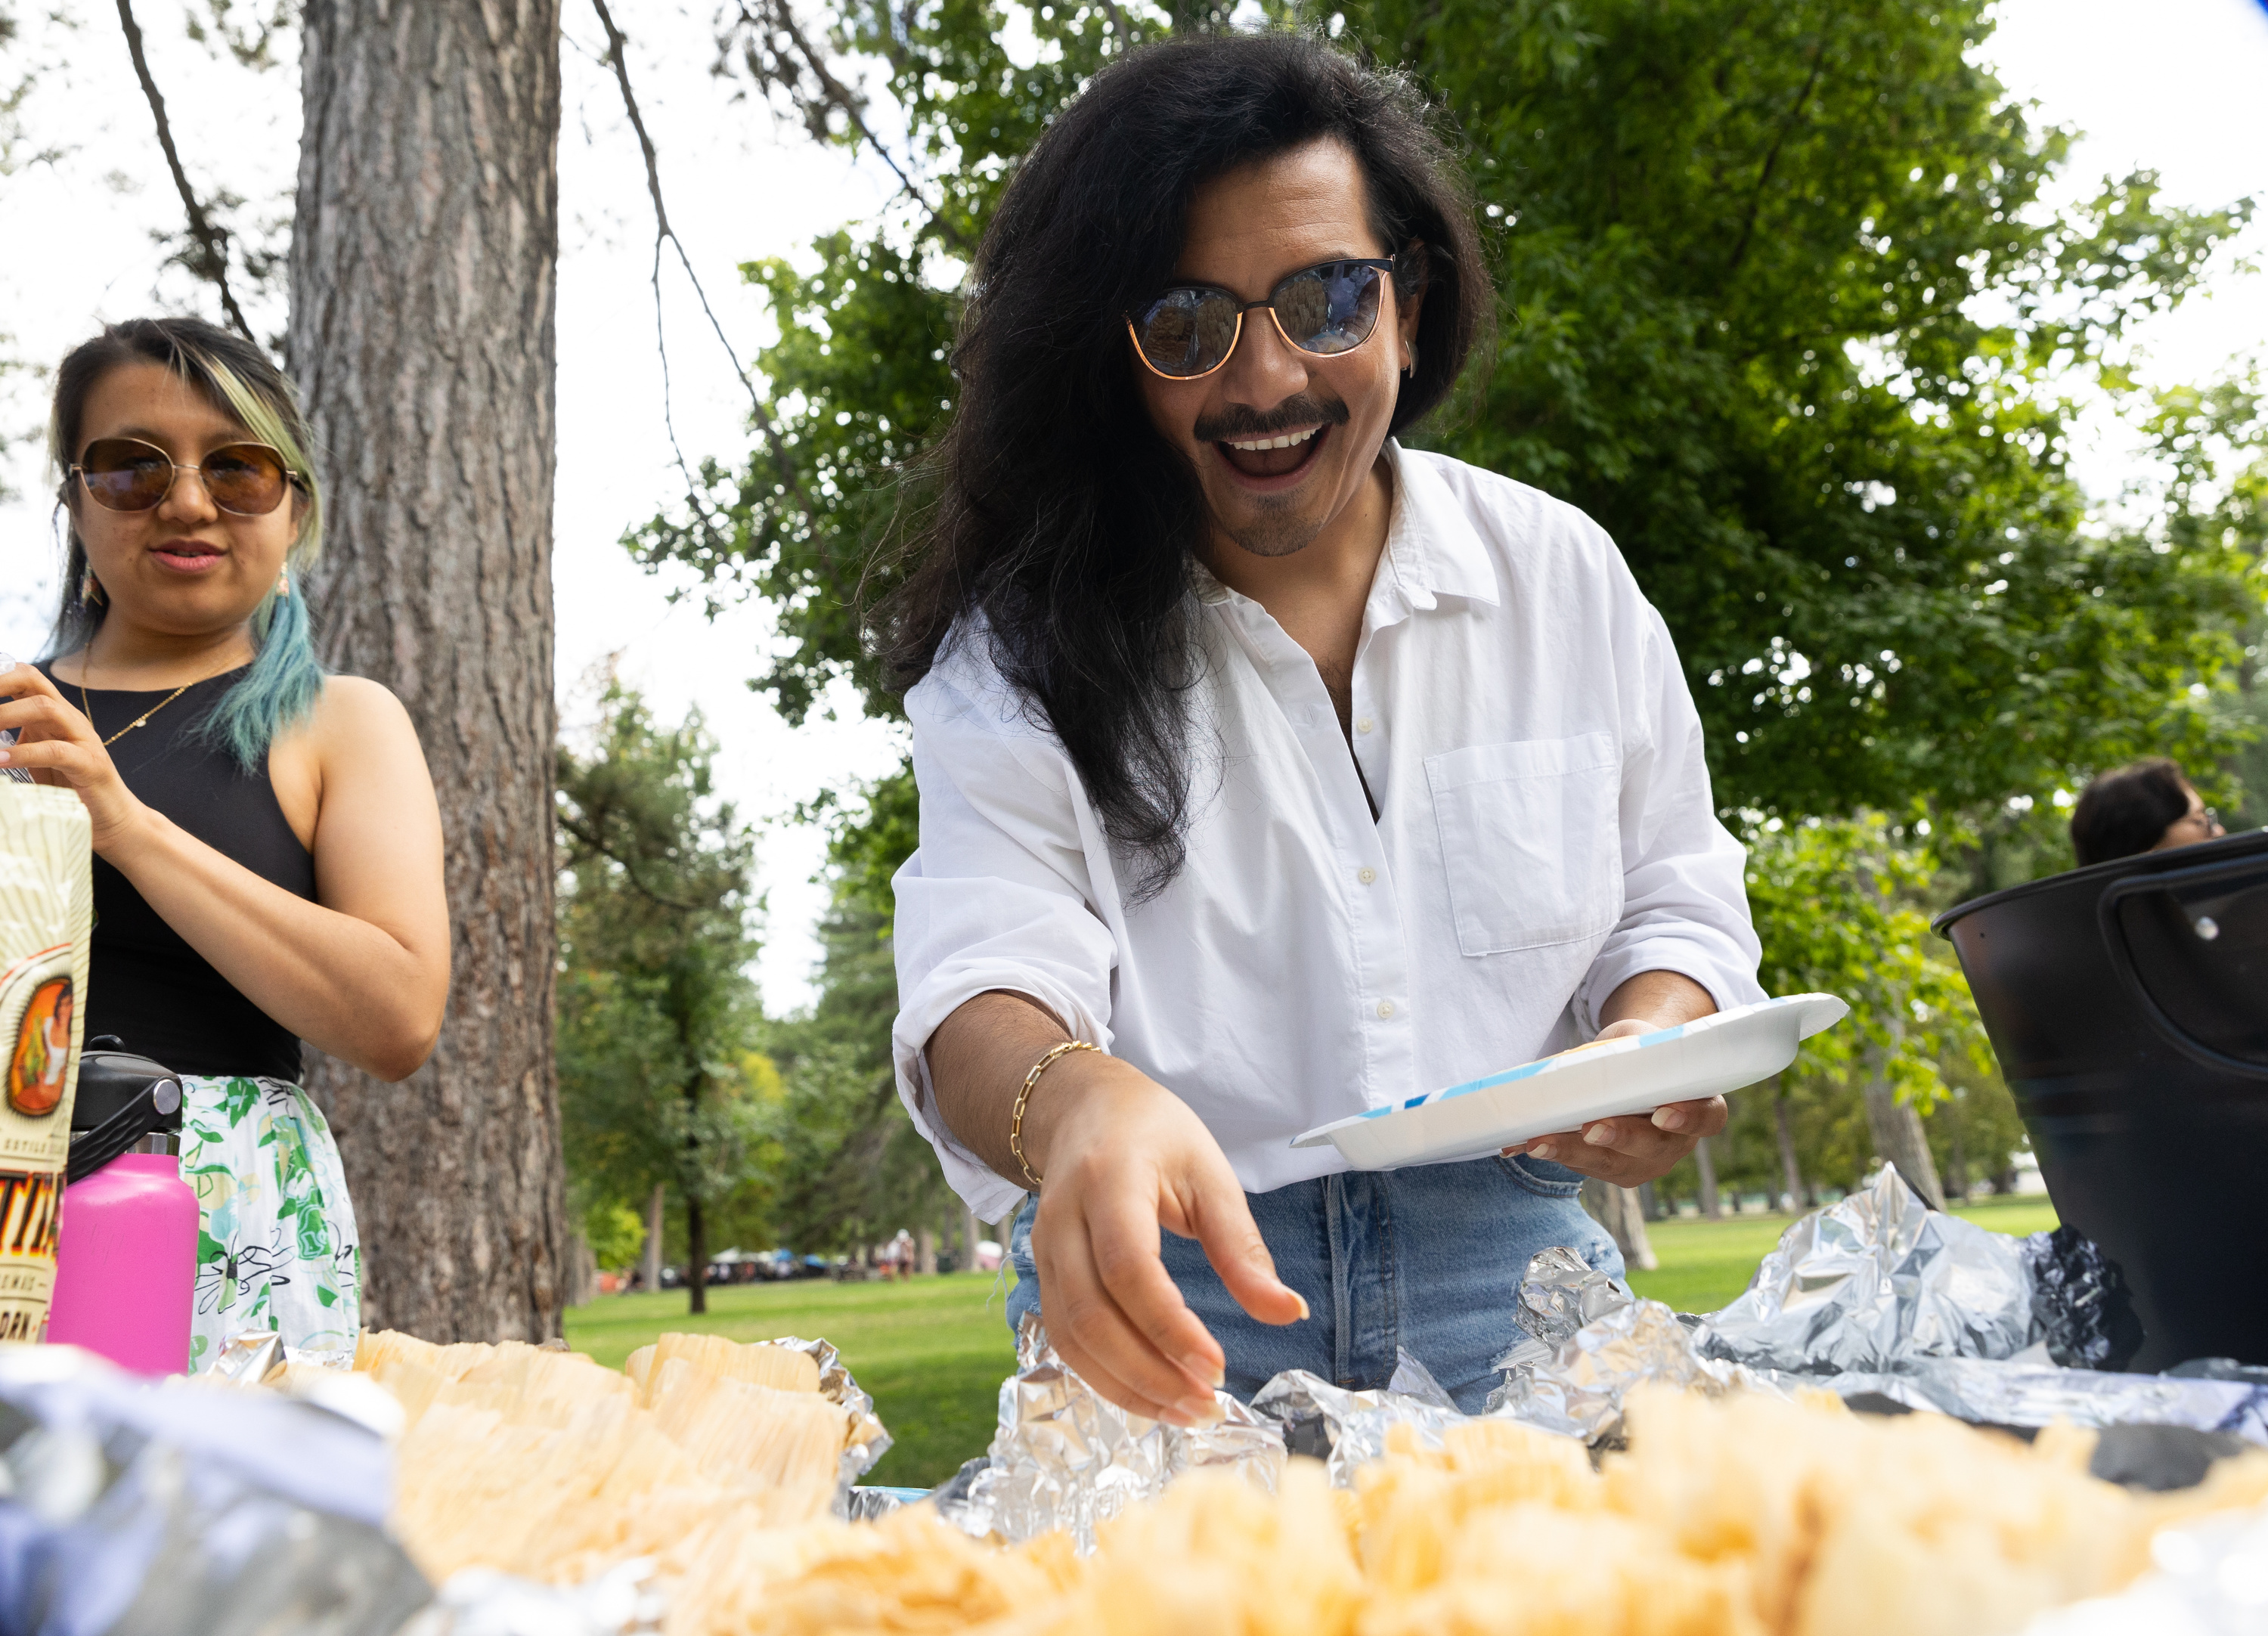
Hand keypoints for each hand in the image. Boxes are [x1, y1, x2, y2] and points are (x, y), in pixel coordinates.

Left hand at [0, 659, 147, 850]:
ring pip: (45, 708)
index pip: (24, 677)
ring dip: (6, 714)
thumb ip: (12, 743)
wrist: (113, 820)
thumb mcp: (33, 758)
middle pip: (33, 680)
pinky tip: (1, 760)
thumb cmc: (69, 791)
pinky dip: (24, 754)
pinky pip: (56, 751)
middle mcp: (69, 719)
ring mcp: (83, 739)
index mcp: (54, 714)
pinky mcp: (90, 765)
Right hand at [1025, 1056, 1307, 1425]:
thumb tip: (1289, 1313)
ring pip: (1069, 1337)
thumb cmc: (1156, 1135)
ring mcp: (1044, 1249)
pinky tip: (1151, 1394)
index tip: (1216, 1367)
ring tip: (1184, 1412)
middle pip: (1089, 1314)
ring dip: (1124, 1386)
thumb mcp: (1210, 1174)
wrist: (1083, 1109)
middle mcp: (1063, 1218)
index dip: (1168, 1326)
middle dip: (1147, 1372)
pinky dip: (1105, 1376)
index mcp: (1110, 1180)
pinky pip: (1064, 1338)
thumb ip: (1243, 1247)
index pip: (1128, 1267)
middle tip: (1205, 1404)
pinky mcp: (1042, 1275)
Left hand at [1501, 1014, 1726, 1185]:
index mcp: (1700, 1106)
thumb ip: (1623, 1048)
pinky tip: (1522, 1144)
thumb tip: (1578, 1060)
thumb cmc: (1643, 1051)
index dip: (1688, 1119)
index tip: (1662, 1113)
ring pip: (1612, 1164)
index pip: (1707, 1118)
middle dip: (1618, 1138)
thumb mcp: (1640, 1038)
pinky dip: (1554, 1152)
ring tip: (1540, 1142)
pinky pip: (1585, 1166)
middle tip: (1591, 1128)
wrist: (1636, 1070)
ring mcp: (1645, 1161)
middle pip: (1652, 1146)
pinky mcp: (1614, 1170)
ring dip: (1573, 1153)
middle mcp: (1677, 1142)